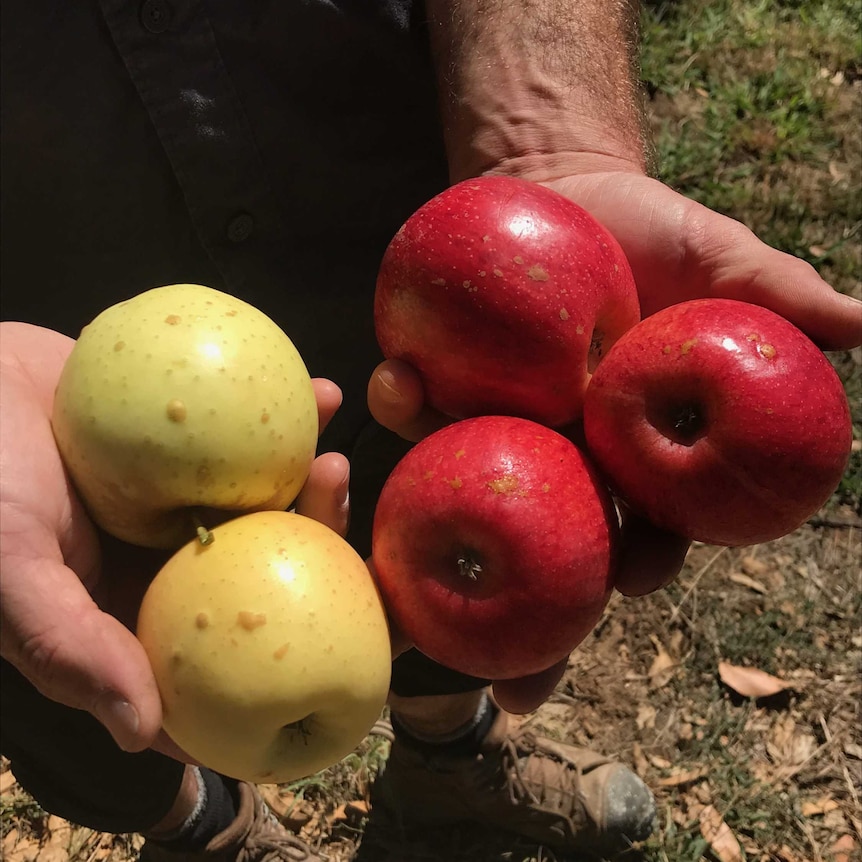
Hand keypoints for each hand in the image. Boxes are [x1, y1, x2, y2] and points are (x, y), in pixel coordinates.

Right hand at [0, 322, 345, 756]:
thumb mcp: (8, 566)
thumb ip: (67, 645)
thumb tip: (146, 735)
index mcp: (141, 613)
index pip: (225, 662)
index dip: (293, 667)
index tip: (355, 640)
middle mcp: (174, 564)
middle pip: (268, 574)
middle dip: (317, 548)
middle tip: (337, 506)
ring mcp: (186, 503)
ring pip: (270, 505)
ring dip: (311, 484)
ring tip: (333, 454)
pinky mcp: (192, 449)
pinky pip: (252, 437)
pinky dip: (287, 418)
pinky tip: (319, 391)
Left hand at [367, 165, 860, 712]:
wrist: (561, 189)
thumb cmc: (648, 233)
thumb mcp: (717, 259)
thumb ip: (777, 296)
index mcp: (631, 449)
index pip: (647, 523)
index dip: (642, 560)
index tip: (633, 582)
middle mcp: (559, 454)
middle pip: (551, 548)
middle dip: (533, 615)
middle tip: (510, 673)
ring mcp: (494, 426)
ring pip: (467, 486)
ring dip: (438, 503)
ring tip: (414, 517)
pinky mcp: (440, 384)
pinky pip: (416, 401)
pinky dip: (402, 395)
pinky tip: (391, 378)